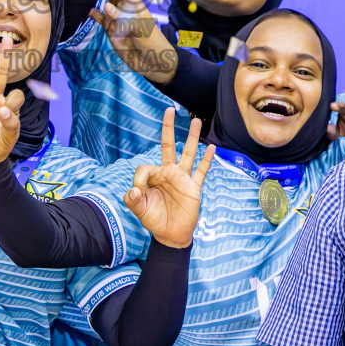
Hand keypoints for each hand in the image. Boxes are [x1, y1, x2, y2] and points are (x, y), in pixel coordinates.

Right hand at [91, 0, 176, 84]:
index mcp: (134, 2)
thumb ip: (123, 17)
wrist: (153, 64)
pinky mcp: (110, 28)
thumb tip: (105, 7)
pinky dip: (90, 10)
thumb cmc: (152, 43)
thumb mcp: (140, 29)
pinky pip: (98, 16)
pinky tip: (79, 4)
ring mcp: (116, 17)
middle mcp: (123, 6)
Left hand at [123, 108, 214, 248]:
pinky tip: (212, 148)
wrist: (171, 235)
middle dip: (168, 128)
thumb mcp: (139, 210)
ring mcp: (182, 179)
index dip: (140, 179)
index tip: (138, 192)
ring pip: (188, 153)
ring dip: (192, 137)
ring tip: (196, 120)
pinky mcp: (193, 188)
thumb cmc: (154, 220)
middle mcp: (168, 173)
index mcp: (154, 176)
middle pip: (168, 146)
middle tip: (170, 110)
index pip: (146, 167)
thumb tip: (133, 190)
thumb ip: (133, 200)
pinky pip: (201, 171)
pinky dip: (206, 160)